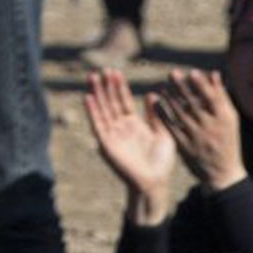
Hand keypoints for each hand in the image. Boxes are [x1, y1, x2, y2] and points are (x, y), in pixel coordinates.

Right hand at [84, 70, 175, 223]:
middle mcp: (121, 127)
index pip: (124, 101)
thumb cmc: (162, 162)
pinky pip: (98, 125)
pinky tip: (88, 98)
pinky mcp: (106, 144)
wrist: (155, 183)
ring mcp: (113, 135)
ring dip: (96, 93)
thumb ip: (157, 115)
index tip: (115, 71)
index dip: (119, 87)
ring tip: (92, 77)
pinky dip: (92, 112)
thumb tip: (153, 94)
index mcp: (134, 124)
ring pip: (102, 110)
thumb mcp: (164, 134)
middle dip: (106, 86)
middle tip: (101, 69)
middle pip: (110, 102)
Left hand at [154, 68, 245, 191]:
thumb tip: (214, 72)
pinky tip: (157, 103)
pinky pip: (173, 128)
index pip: (213, 100)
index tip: (193, 72)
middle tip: (172, 72)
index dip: (202, 86)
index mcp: (224, 119)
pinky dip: (165, 115)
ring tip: (163, 87)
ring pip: (182, 116)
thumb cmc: (227, 139)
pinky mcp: (185, 146)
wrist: (222, 172)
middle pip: (195, 105)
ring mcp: (197, 137)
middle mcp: (211, 128)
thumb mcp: (230, 119)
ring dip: (172, 100)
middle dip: (184, 89)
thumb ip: (221, 96)